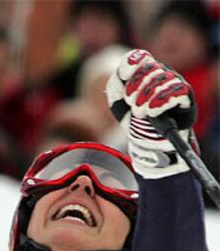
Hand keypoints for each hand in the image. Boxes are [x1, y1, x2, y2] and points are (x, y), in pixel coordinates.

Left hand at [106, 49, 195, 177]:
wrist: (146, 142)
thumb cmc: (133, 118)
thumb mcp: (117, 99)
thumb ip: (117, 79)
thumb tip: (129, 66)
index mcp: (145, 71)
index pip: (139, 57)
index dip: (131, 65)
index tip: (125, 79)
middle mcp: (162, 74)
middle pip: (150, 67)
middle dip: (136, 87)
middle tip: (131, 103)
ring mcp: (175, 83)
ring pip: (162, 78)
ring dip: (146, 97)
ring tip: (140, 112)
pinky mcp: (185, 98)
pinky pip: (178, 91)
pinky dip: (161, 102)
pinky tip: (152, 112)